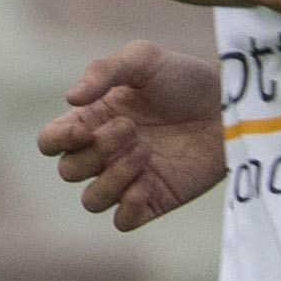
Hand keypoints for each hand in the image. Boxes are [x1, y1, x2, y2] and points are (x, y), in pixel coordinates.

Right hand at [34, 39, 226, 232]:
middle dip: (96, 151)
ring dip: (112, 178)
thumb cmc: (185, 79)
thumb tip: (71, 98)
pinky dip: (127, 207)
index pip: (50, 142)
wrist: (229, 106)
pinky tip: (148, 182)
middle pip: (69, 171)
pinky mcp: (153, 200)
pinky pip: (122, 221)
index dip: (57, 140)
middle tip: (132, 127)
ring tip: (144, 151)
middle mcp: (104, 153)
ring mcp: (128, 179)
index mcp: (92, 120)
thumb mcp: (143, 59)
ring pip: (92, 200)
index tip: (83, 127)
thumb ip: (103, 71)